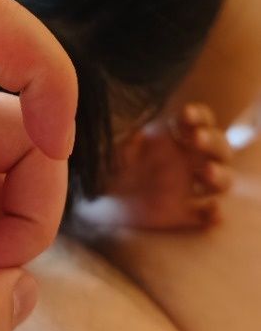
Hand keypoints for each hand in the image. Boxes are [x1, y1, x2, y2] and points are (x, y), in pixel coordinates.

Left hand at [109, 103, 233, 229]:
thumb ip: (129, 142)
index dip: (198, 116)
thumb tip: (138, 135)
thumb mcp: (119, 150)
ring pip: (223, 180)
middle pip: (219, 147)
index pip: (201, 120)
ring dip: (220, 175)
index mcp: (180, 138)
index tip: (185, 115)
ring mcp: (193, 188)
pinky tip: (213, 211)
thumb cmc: (119, 166)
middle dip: (211, 140)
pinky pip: (207, 215)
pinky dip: (213, 214)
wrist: (107, 202)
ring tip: (207, 173)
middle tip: (196, 139)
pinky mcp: (186, 214)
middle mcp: (193, 161)